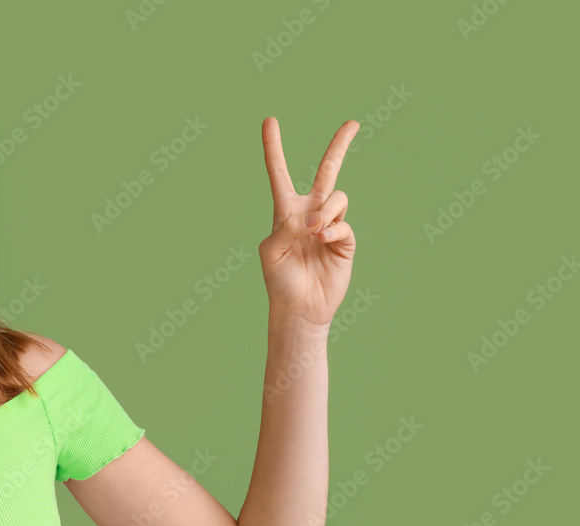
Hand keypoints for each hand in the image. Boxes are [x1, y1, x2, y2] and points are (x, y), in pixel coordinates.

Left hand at [257, 117, 359, 328]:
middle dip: (339, 146)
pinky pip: (344, 223)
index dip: (273, 148)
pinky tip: (323, 241)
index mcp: (285, 211)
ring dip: (327, 211)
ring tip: (315, 231)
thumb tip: (315, 216)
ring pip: (337, 197)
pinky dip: (333, 230)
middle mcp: (309, 212)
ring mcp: (330, 225)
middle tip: (353, 123)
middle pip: (327, 171)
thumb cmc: (279, 280)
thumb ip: (287, 227)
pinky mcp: (345, 240)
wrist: (300, 307)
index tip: (269, 120)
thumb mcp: (271, 251)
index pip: (279, 173)